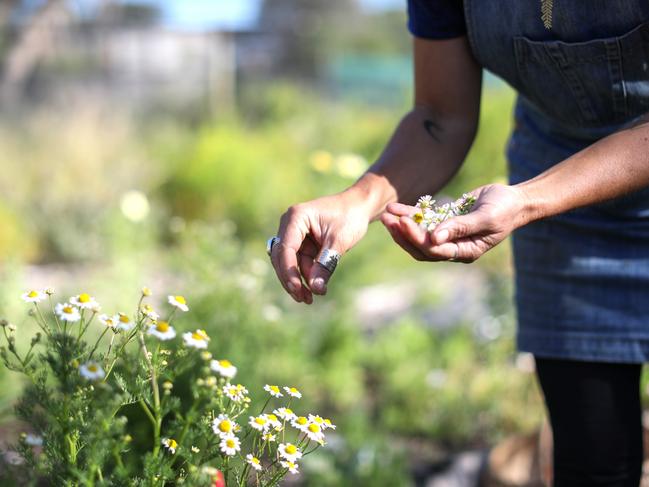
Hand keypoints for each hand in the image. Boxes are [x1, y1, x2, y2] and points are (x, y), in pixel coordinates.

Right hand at [271, 192, 371, 303]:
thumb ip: (326, 264)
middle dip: (291, 279)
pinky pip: (298, 264)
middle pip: (282, 258)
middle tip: (303, 299)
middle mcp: (290, 225)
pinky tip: (313, 290)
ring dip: (297, 281)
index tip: (297, 289)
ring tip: (309, 299)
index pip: (286, 248)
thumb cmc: (350, 217)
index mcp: (296, 217)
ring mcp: (294, 235)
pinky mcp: (301, 244)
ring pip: (289, 264)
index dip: (289, 271)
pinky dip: (304, 276)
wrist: (359, 207)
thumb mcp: (339, 241)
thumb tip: (315, 288)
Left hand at [380, 184, 525, 262]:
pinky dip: (409, 214)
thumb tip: (434, 237)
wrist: (514, 200)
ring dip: (401, 226)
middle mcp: (453, 246)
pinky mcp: (444, 221)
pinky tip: (394, 207)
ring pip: (418, 235)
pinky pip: (423, 220)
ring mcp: (447, 234)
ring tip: (386, 215)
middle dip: (403, 236)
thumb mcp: (486, 218)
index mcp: (465, 252)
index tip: (404, 223)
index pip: (434, 250)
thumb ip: (461, 227)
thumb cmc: (505, 210)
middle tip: (387, 221)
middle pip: (421, 247)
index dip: (417, 238)